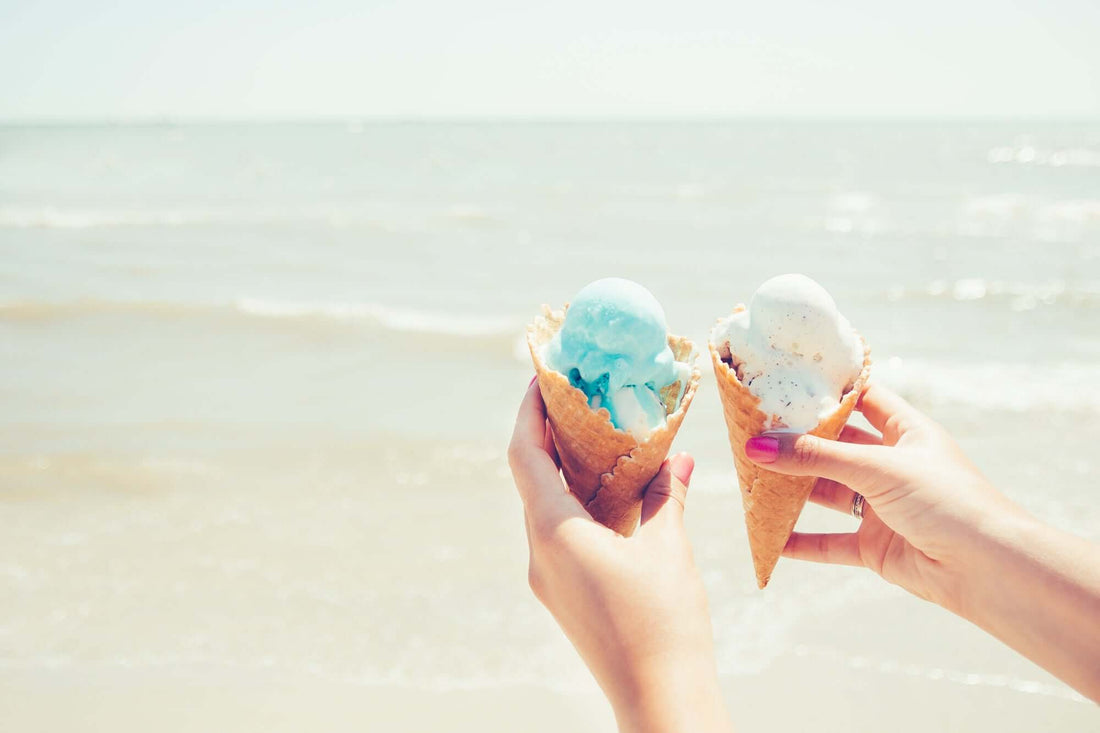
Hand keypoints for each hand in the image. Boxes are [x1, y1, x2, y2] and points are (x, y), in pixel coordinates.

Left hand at [508, 381, 732, 732]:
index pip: (525, 455)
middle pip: (531, 478)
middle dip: (550, 434)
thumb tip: (678, 459)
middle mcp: (539, 552)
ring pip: (546, 506)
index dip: (530, 411)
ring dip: (567, 470)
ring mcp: (549, 577)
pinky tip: (615, 492)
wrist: (659, 700)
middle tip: (578, 396)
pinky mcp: (565, 594)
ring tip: (599, 435)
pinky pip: (562, 533)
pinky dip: (581, 503)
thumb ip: (665, 496)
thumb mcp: (667, 547)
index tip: (543, 377)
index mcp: (554, 532)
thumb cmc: (664, 623)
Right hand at [743, 382, 1023, 610]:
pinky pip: (830, 542)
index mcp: (907, 433)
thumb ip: (815, 458)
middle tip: (753, 432)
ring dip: (794, 490)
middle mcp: (894, 466)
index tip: (785, 380)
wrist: (987, 569)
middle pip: (836, 448)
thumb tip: (756, 447)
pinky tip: (770, 537)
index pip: (863, 399)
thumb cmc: (947, 501)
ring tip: (752, 480)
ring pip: (828, 494)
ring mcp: (884, 507)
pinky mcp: (876, 546)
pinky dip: (801, 541)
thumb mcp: (877, 468)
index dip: (829, 390)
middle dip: (797, 443)